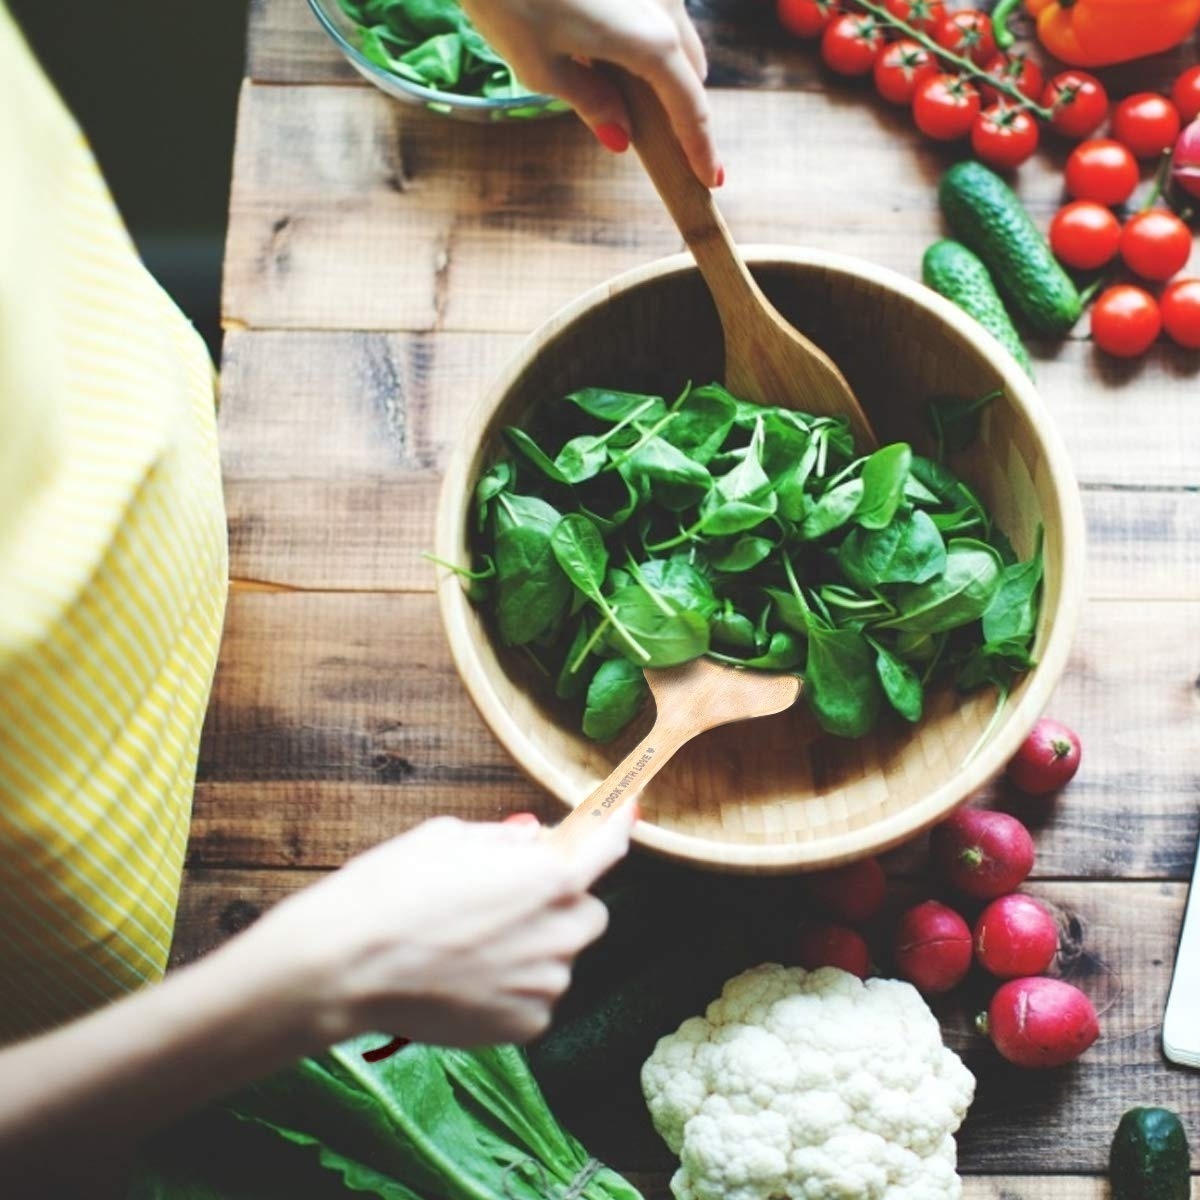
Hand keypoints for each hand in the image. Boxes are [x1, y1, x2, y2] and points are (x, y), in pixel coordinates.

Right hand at [245, 808, 635, 1047]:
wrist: (346, 965)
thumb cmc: (393, 889)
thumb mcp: (449, 837)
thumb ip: (506, 841)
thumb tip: (532, 841)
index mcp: (549, 876)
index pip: (607, 848)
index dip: (615, 830)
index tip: (624, 819)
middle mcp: (560, 932)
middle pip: (586, 912)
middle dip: (558, 904)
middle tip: (506, 903)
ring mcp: (545, 985)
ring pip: (558, 957)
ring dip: (533, 948)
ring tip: (468, 946)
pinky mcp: (525, 1026)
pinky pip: (534, 997)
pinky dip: (511, 988)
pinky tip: (464, 979)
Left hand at [458, 0, 719, 186]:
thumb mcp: (542, 68)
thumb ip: (589, 102)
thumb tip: (619, 137)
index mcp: (650, 44)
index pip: (690, 109)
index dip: (701, 150)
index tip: (711, 181)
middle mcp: (664, 7)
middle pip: (691, 73)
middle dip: (684, 112)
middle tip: (669, 151)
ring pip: (676, 41)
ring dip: (665, 76)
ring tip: (633, 108)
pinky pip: (655, 16)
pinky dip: (646, 45)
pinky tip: (609, 57)